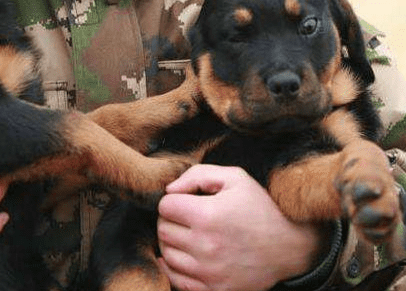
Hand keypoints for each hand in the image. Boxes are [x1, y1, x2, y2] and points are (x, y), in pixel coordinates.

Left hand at [157, 165, 321, 290]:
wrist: (290, 246)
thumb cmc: (260, 207)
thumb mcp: (234, 177)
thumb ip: (196, 175)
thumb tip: (169, 189)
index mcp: (207, 215)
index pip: (165, 206)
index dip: (173, 199)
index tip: (186, 200)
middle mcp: (205, 246)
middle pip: (163, 230)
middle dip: (170, 219)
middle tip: (184, 216)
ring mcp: (210, 271)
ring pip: (167, 255)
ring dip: (171, 242)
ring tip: (187, 234)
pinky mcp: (215, 289)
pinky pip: (177, 280)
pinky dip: (173, 268)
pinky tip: (183, 255)